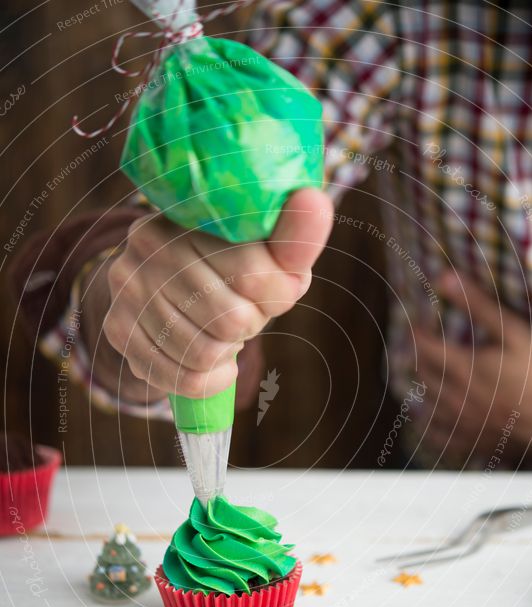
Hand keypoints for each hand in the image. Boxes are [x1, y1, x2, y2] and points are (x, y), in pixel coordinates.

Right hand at [104, 189, 332, 398]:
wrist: (168, 273)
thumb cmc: (232, 261)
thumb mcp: (269, 247)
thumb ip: (294, 235)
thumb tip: (313, 202)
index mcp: (192, 212)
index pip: (253, 274)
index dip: (278, 295)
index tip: (276, 290)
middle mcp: (149, 243)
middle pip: (232, 320)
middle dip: (252, 323)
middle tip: (245, 311)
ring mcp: (128, 288)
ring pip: (206, 353)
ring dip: (230, 351)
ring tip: (224, 330)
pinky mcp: (118, 328)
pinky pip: (182, 379)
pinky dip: (211, 379)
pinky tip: (216, 361)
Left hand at [413, 272, 531, 463]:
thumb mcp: (513, 332)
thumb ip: (479, 306)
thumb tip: (445, 277)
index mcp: (460, 367)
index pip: (423, 345)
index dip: (416, 331)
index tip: (415, 322)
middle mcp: (453, 396)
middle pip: (423, 374)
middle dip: (417, 356)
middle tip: (417, 345)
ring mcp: (460, 421)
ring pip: (427, 403)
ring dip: (422, 387)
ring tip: (422, 375)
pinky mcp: (471, 440)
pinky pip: (439, 436)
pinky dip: (430, 426)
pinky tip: (429, 420)